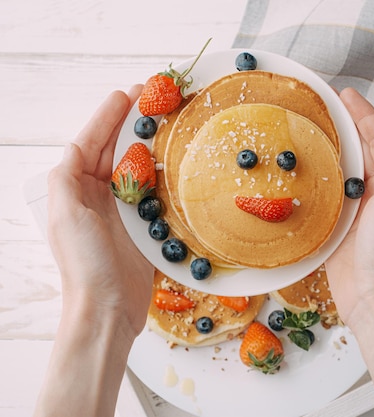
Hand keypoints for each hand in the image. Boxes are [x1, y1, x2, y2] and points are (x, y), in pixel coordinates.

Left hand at [47, 86, 153, 338]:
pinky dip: (164, 174)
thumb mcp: (66, 215)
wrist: (108, 308)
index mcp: (76, 189)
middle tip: (154, 99)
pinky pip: (156, 191)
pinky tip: (178, 161)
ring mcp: (123, 210)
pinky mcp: (145, 226)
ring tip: (168, 122)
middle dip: (131, 123)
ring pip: (137, 167)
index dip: (108, 116)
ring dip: (150, 144)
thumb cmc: (84, 264)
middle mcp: (98, 195)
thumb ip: (67, 177)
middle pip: (115, 150)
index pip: (91, 143)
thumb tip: (76, 145)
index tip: (128, 93)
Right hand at [326, 88, 373, 327]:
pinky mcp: (341, 224)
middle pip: (362, 149)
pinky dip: (321, 176)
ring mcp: (360, 208)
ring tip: (313, 126)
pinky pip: (330, 193)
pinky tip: (308, 166)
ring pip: (345, 168)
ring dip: (332, 148)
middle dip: (346, 125)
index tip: (345, 94)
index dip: (364, 115)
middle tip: (324, 104)